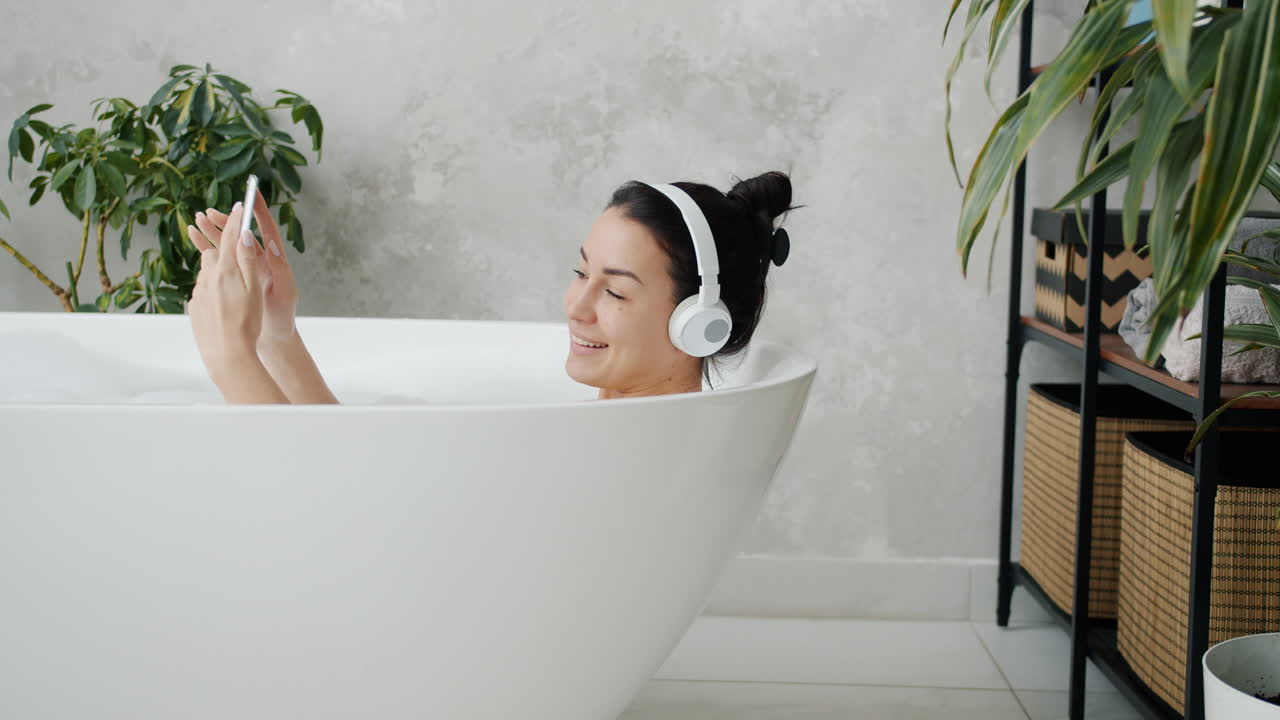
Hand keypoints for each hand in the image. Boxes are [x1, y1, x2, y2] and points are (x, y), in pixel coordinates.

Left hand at [186, 202, 269, 383]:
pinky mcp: (194, 306)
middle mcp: (207, 277)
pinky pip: (204, 289)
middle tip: (235, 237)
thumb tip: (244, 233)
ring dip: (218, 266)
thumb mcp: (253, 290)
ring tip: (232, 277)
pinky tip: (224, 300)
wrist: (227, 355)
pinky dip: (213, 287)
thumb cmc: (246, 324)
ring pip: (208, 271)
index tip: (242, 204)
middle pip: (216, 251)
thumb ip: (248, 261)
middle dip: (225, 242)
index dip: (238, 219)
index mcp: (225, 270)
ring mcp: (198, 292)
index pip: (232, 237)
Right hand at [197, 189, 298, 344]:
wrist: (273, 339)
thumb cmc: (282, 317)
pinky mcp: (234, 280)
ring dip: (213, 231)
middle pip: (241, 234)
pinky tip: (194, 237)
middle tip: (209, 213)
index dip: (259, 210)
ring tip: (199, 219)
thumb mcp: (285, 291)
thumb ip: (279, 268)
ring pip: (227, 244)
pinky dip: (206, 248)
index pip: (266, 230)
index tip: (252, 192)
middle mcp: (259, 261)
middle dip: (226, 221)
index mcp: (273, 261)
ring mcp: (245, 270)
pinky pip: (218, 259)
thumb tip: (271, 243)